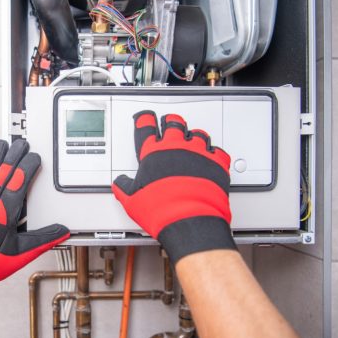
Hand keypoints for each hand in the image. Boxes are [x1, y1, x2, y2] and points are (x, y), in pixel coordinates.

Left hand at [0, 139, 69, 305]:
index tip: (34, 158)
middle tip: (22, 144)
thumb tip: (63, 230)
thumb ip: (45, 238)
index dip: (26, 168)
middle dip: (13, 157)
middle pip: (3, 175)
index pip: (17, 185)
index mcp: (5, 215)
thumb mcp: (26, 252)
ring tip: (3, 144)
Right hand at [112, 111, 236, 264]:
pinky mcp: (216, 163)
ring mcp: (198, 153)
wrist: (189, 220)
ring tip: (192, 139)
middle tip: (169, 123)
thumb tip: (120, 183)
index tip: (145, 118)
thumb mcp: (131, 200)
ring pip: (197, 133)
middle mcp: (176, 148)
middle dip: (170, 122)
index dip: (145, 120)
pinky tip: (211, 155)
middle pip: (173, 123)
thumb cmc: (161, 209)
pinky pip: (217, 150)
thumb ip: (124, 187)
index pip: (146, 128)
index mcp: (153, 154)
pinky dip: (214, 152)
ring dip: (193, 135)